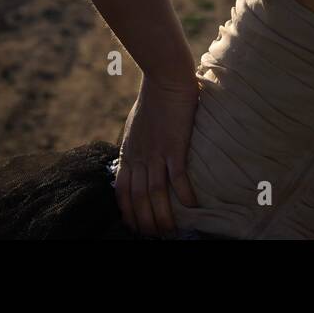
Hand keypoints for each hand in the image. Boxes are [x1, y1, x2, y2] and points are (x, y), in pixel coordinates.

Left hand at [115, 76, 200, 236]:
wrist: (164, 77)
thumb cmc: (154, 98)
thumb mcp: (135, 125)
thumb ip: (136, 144)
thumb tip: (138, 156)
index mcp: (128, 152)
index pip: (121, 190)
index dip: (127, 211)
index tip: (134, 225)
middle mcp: (139, 156)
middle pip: (137, 198)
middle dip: (144, 222)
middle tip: (154, 235)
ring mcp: (156, 152)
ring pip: (154, 194)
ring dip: (163, 215)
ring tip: (171, 230)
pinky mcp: (174, 145)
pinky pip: (177, 176)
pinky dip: (184, 194)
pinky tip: (192, 205)